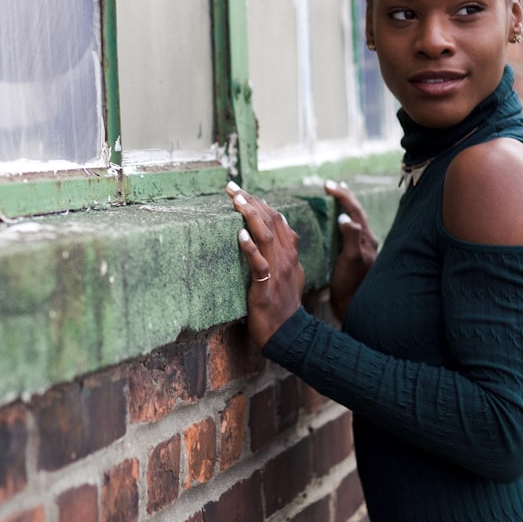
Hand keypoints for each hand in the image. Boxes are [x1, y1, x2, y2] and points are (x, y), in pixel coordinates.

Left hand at [226, 181, 303, 347]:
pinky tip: (240, 235)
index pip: (278, 219)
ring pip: (266, 236)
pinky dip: (250, 248)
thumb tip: (270, 239)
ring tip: (236, 200)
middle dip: (251, 201)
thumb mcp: (288, 275)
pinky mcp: (266, 286)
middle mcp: (286, 258)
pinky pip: (259, 264)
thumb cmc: (283, 306)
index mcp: (290, 253)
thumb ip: (282, 256)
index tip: (242, 191)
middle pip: (271, 221)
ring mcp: (278, 271)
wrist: (289, 334)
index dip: (260, 202)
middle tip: (232, 187)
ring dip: (250, 215)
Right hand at [323, 180, 378, 321]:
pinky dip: (341, 221)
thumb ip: (351, 238)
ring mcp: (361, 249)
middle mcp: (366, 242)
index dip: (342, 196)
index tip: (327, 185)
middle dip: (344, 197)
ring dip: (344, 207)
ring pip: (353, 221)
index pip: (354, 210)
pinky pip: (348, 231)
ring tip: (335, 197)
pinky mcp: (354, 256)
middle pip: (356, 213)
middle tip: (331, 186)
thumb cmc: (351, 285)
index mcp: (366, 239)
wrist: (352, 307)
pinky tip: (334, 222)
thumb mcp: (350, 260)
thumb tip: (345, 218)